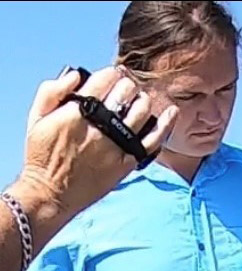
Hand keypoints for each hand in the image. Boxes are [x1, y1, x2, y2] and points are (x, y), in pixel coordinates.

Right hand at [12, 68, 176, 248]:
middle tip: (126, 89)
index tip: (113, 76)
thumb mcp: (37, 117)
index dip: (111, 74)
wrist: (52, 193)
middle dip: (128, 86)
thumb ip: (52, 91)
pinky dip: (164, 125)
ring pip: (140, 113)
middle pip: (125, 95)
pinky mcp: (127, 164)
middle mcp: (99, 127)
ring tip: (139, 100)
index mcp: (76, 111)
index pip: (103, 81)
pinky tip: (172, 113)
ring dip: (143, 101)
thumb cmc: (41, 155)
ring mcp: (115, 146)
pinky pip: (152, 141)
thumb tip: (76, 75)